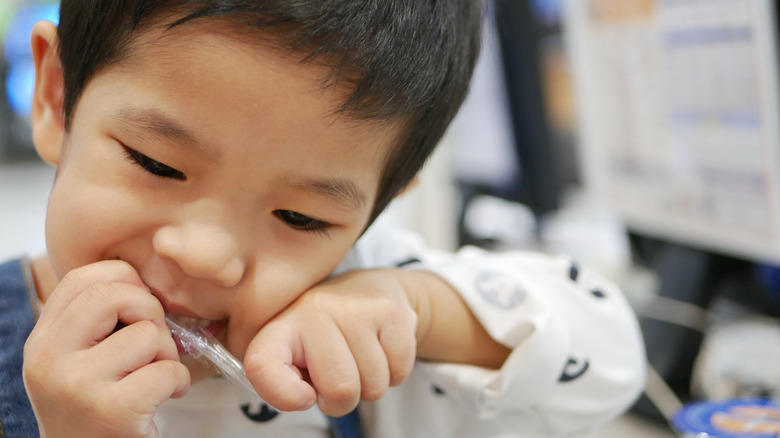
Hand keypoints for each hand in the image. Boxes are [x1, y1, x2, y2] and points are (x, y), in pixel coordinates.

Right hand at [23, 260, 189, 437]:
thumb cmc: (96, 408)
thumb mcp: (78, 361)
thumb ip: (97, 322)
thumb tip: (145, 280)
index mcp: (42, 342)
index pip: (81, 278)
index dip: (123, 279)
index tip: (138, 304)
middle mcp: (50, 360)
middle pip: (113, 295)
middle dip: (149, 309)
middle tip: (154, 339)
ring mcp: (78, 385)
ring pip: (146, 334)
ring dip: (167, 352)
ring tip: (156, 375)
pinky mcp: (113, 411)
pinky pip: (167, 370)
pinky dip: (179, 381)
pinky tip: (168, 395)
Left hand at [243, 268, 418, 416]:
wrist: (372, 289)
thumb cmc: (328, 336)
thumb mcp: (297, 353)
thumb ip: (286, 380)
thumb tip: (305, 396)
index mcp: (282, 325)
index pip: (261, 365)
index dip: (283, 395)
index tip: (305, 395)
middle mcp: (315, 309)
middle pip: (340, 389)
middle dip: (344, 400)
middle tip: (341, 377)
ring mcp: (356, 308)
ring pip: (374, 385)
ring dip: (371, 386)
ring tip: (362, 358)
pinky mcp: (391, 312)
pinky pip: (399, 371)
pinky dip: (395, 373)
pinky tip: (382, 349)